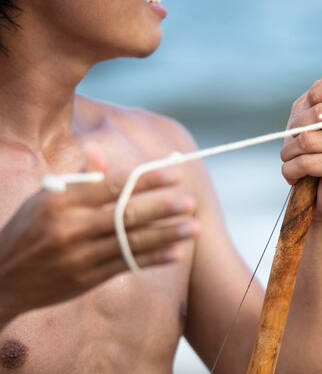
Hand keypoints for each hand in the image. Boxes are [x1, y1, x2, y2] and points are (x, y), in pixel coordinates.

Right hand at [0, 145, 199, 321]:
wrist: (2, 279)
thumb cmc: (29, 229)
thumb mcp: (46, 199)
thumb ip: (79, 178)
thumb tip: (98, 150)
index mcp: (62, 201)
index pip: (112, 186)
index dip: (146, 180)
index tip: (174, 174)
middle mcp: (72, 228)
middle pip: (126, 215)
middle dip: (162, 208)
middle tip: (191, 202)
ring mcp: (80, 255)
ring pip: (131, 243)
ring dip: (167, 235)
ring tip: (194, 227)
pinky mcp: (87, 278)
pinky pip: (126, 264)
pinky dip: (153, 258)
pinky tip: (176, 252)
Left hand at [281, 62, 321, 220]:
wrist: (315, 196)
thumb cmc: (311, 152)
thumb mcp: (308, 113)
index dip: (311, 98)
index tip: (307, 117)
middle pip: (316, 112)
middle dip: (294, 132)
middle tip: (296, 148)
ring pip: (308, 139)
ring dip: (289, 154)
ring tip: (294, 163)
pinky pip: (307, 161)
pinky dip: (291, 170)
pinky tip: (296, 176)